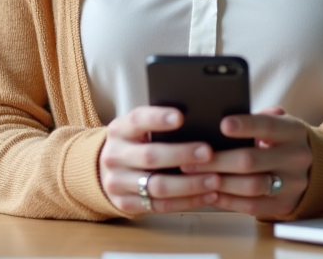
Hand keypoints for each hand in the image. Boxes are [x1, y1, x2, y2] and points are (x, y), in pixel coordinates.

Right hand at [99, 105, 220, 215]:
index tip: (181, 117)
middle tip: (208, 152)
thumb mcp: (138, 129)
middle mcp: (114, 156)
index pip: (137, 120)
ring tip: (215, 179)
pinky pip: (160, 206)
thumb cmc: (136, 144)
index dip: (158, 118)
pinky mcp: (126, 204)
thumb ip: (159, 125)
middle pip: (150, 156)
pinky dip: (187, 201)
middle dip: (182, 154)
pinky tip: (207, 195)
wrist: (107, 171)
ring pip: (157, 186)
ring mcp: (117, 183)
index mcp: (118, 130)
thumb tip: (198, 119)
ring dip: (190, 184)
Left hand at [180, 107, 310, 218]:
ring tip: (196, 177)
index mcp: (293, 131)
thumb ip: (256, 118)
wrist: (316, 169)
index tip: (221, 124)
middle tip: (190, 159)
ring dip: (220, 182)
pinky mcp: (285, 206)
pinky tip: (211, 193)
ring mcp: (293, 184)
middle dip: (218, 160)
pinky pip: (253, 207)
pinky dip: (228, 201)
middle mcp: (296, 157)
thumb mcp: (278, 123)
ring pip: (252, 186)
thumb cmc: (283, 140)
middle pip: (252, 160)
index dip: (245, 126)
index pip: (268, 126)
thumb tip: (222, 112)